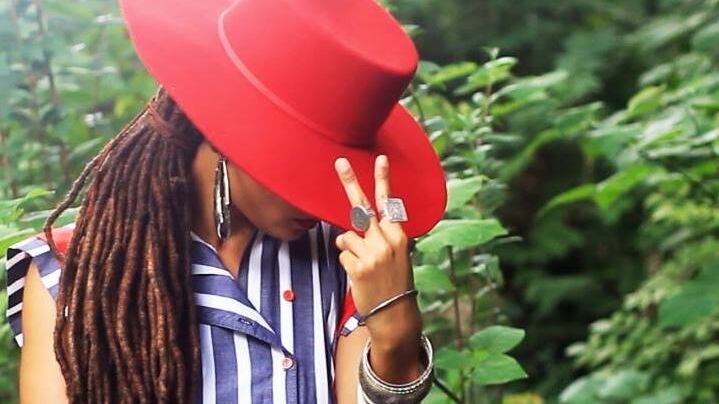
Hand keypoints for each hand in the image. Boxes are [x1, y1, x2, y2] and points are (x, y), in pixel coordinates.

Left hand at [333, 155, 421, 349]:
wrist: (394, 314)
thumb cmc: (394, 283)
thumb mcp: (397, 256)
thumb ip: (379, 238)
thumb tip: (349, 232)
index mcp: (399, 236)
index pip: (388, 203)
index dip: (383, 180)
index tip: (380, 159)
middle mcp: (386, 242)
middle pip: (362, 208)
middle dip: (351, 183)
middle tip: (340, 162)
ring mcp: (372, 254)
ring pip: (346, 237)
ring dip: (349, 249)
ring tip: (363, 265)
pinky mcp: (358, 267)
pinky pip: (342, 255)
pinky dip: (347, 263)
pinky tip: (359, 275)